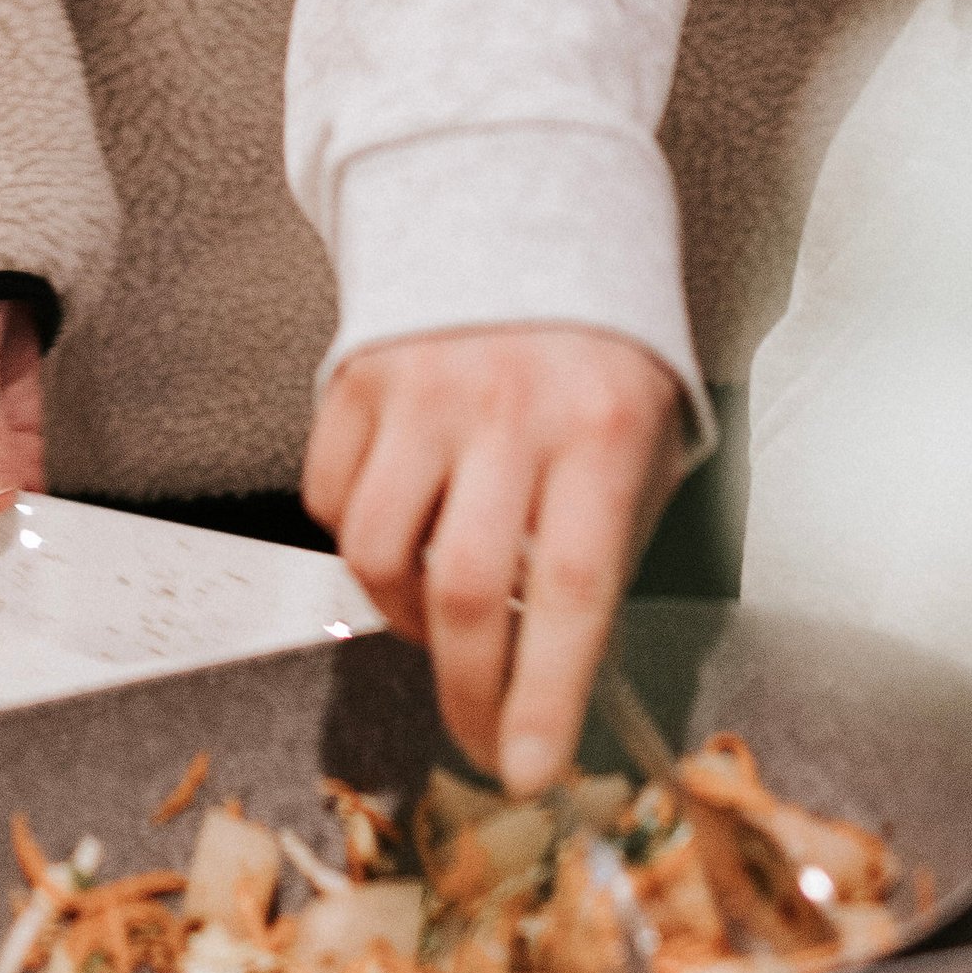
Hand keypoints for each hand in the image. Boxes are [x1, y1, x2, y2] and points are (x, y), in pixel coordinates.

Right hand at [303, 325, 688, 796]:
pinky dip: (356, 537)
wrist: (525, 202)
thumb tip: (558, 671)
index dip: (545, 694)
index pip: (572, 591)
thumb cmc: (598, 347)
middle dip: (467, 692)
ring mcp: (423, 388)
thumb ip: (603, 544)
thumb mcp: (643, 438)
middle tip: (480, 735)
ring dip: (404, 613)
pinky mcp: (357, 372)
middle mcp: (508, 407)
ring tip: (442, 607)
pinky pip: (328, 494)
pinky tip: (402, 523)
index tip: (531, 770)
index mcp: (599, 429)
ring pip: (376, 551)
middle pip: (463, 588)